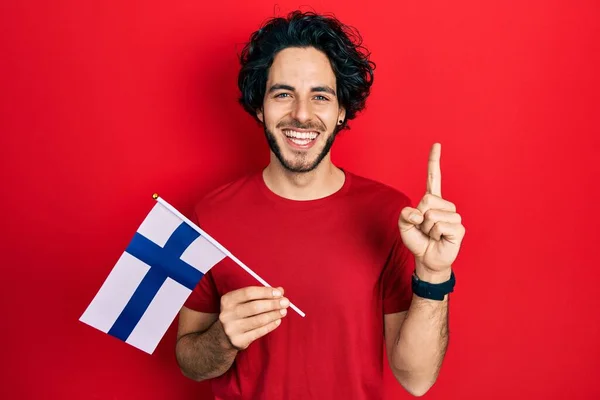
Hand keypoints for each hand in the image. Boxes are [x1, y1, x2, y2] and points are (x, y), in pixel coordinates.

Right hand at [218, 286, 289, 350]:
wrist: (223, 335)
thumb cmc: (238, 313)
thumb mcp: (244, 301)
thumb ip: (261, 294)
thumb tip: (280, 290)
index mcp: (227, 300)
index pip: (248, 293)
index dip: (265, 292)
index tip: (279, 293)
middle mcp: (227, 314)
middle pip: (254, 307)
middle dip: (273, 304)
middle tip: (286, 302)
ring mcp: (231, 328)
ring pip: (258, 320)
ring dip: (274, 315)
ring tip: (283, 311)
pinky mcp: (238, 340)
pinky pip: (259, 332)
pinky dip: (270, 326)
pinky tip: (278, 321)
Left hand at [398, 143, 465, 279]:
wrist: (427, 260)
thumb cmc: (417, 240)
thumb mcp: (404, 226)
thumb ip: (405, 214)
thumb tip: (420, 213)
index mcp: (431, 201)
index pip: (433, 177)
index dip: (434, 161)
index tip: (437, 144)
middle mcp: (445, 205)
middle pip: (427, 200)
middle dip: (419, 217)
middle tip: (424, 228)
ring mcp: (454, 216)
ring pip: (432, 215)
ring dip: (426, 228)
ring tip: (431, 235)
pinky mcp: (459, 228)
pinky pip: (439, 226)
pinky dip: (434, 235)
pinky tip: (439, 239)